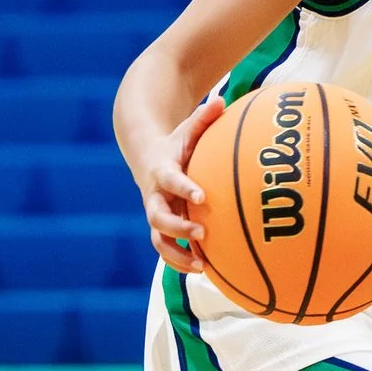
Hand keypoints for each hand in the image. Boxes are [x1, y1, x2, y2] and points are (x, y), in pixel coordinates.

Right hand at [136, 97, 225, 274]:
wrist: (149, 159)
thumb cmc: (177, 144)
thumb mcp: (188, 129)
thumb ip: (204, 118)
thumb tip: (223, 100)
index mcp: (162, 172)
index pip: (171, 181)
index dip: (183, 188)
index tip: (201, 196)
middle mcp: (155, 197)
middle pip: (158, 217)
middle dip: (178, 227)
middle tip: (202, 232)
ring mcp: (157, 215)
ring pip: (159, 240)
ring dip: (177, 255)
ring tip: (202, 266)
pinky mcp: (163, 229)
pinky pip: (168, 249)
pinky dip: (182, 261)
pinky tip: (207, 270)